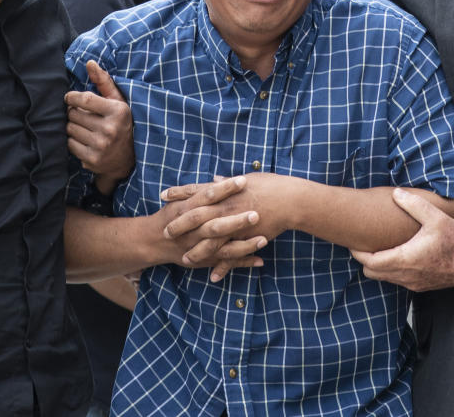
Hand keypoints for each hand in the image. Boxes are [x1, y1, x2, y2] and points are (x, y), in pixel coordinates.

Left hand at [66, 60, 134, 190]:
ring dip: (73, 126)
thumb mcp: (118, 101)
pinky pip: (70, 144)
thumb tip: (89, 62)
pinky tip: (84, 140)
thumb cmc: (121, 123)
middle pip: (73, 114)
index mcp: (118, 111)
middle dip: (74, 112)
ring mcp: (101, 146)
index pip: (84, 99)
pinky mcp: (92, 159)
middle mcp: (110, 129)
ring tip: (85, 128)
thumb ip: (103, 81)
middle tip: (82, 116)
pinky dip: (73, 141)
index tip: (70, 98)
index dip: (72, 97)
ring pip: (69, 129)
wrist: (129, 158)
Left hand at [162, 173, 294, 279]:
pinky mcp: (246, 238)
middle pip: (196, 217)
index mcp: (224, 191)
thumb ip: (228, 182)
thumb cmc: (270, 185)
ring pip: (210, 241)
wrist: (290, 199)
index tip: (163, 196)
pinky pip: (231, 255)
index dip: (178, 194)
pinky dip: (222, 267)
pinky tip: (213, 277)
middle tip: (165, 232)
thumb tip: (216, 177)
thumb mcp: (246, 179)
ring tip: (184, 259)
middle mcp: (226, 207)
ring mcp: (235, 224)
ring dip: (196, 251)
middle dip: (179, 225)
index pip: (195, 192)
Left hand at [350, 188, 453, 290]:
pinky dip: (390, 270)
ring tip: (378, 247)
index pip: (369, 262)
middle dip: (364, 259)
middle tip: (363, 243)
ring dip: (377, 265)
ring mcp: (412, 284)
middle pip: (371, 273)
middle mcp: (405, 275)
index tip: (352, 241)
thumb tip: (396, 193)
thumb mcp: (436, 218)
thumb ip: (414, 204)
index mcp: (405, 259)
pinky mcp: (420, 287)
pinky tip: (397, 255)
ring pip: (383, 278)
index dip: (358, 252)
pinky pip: (396, 280)